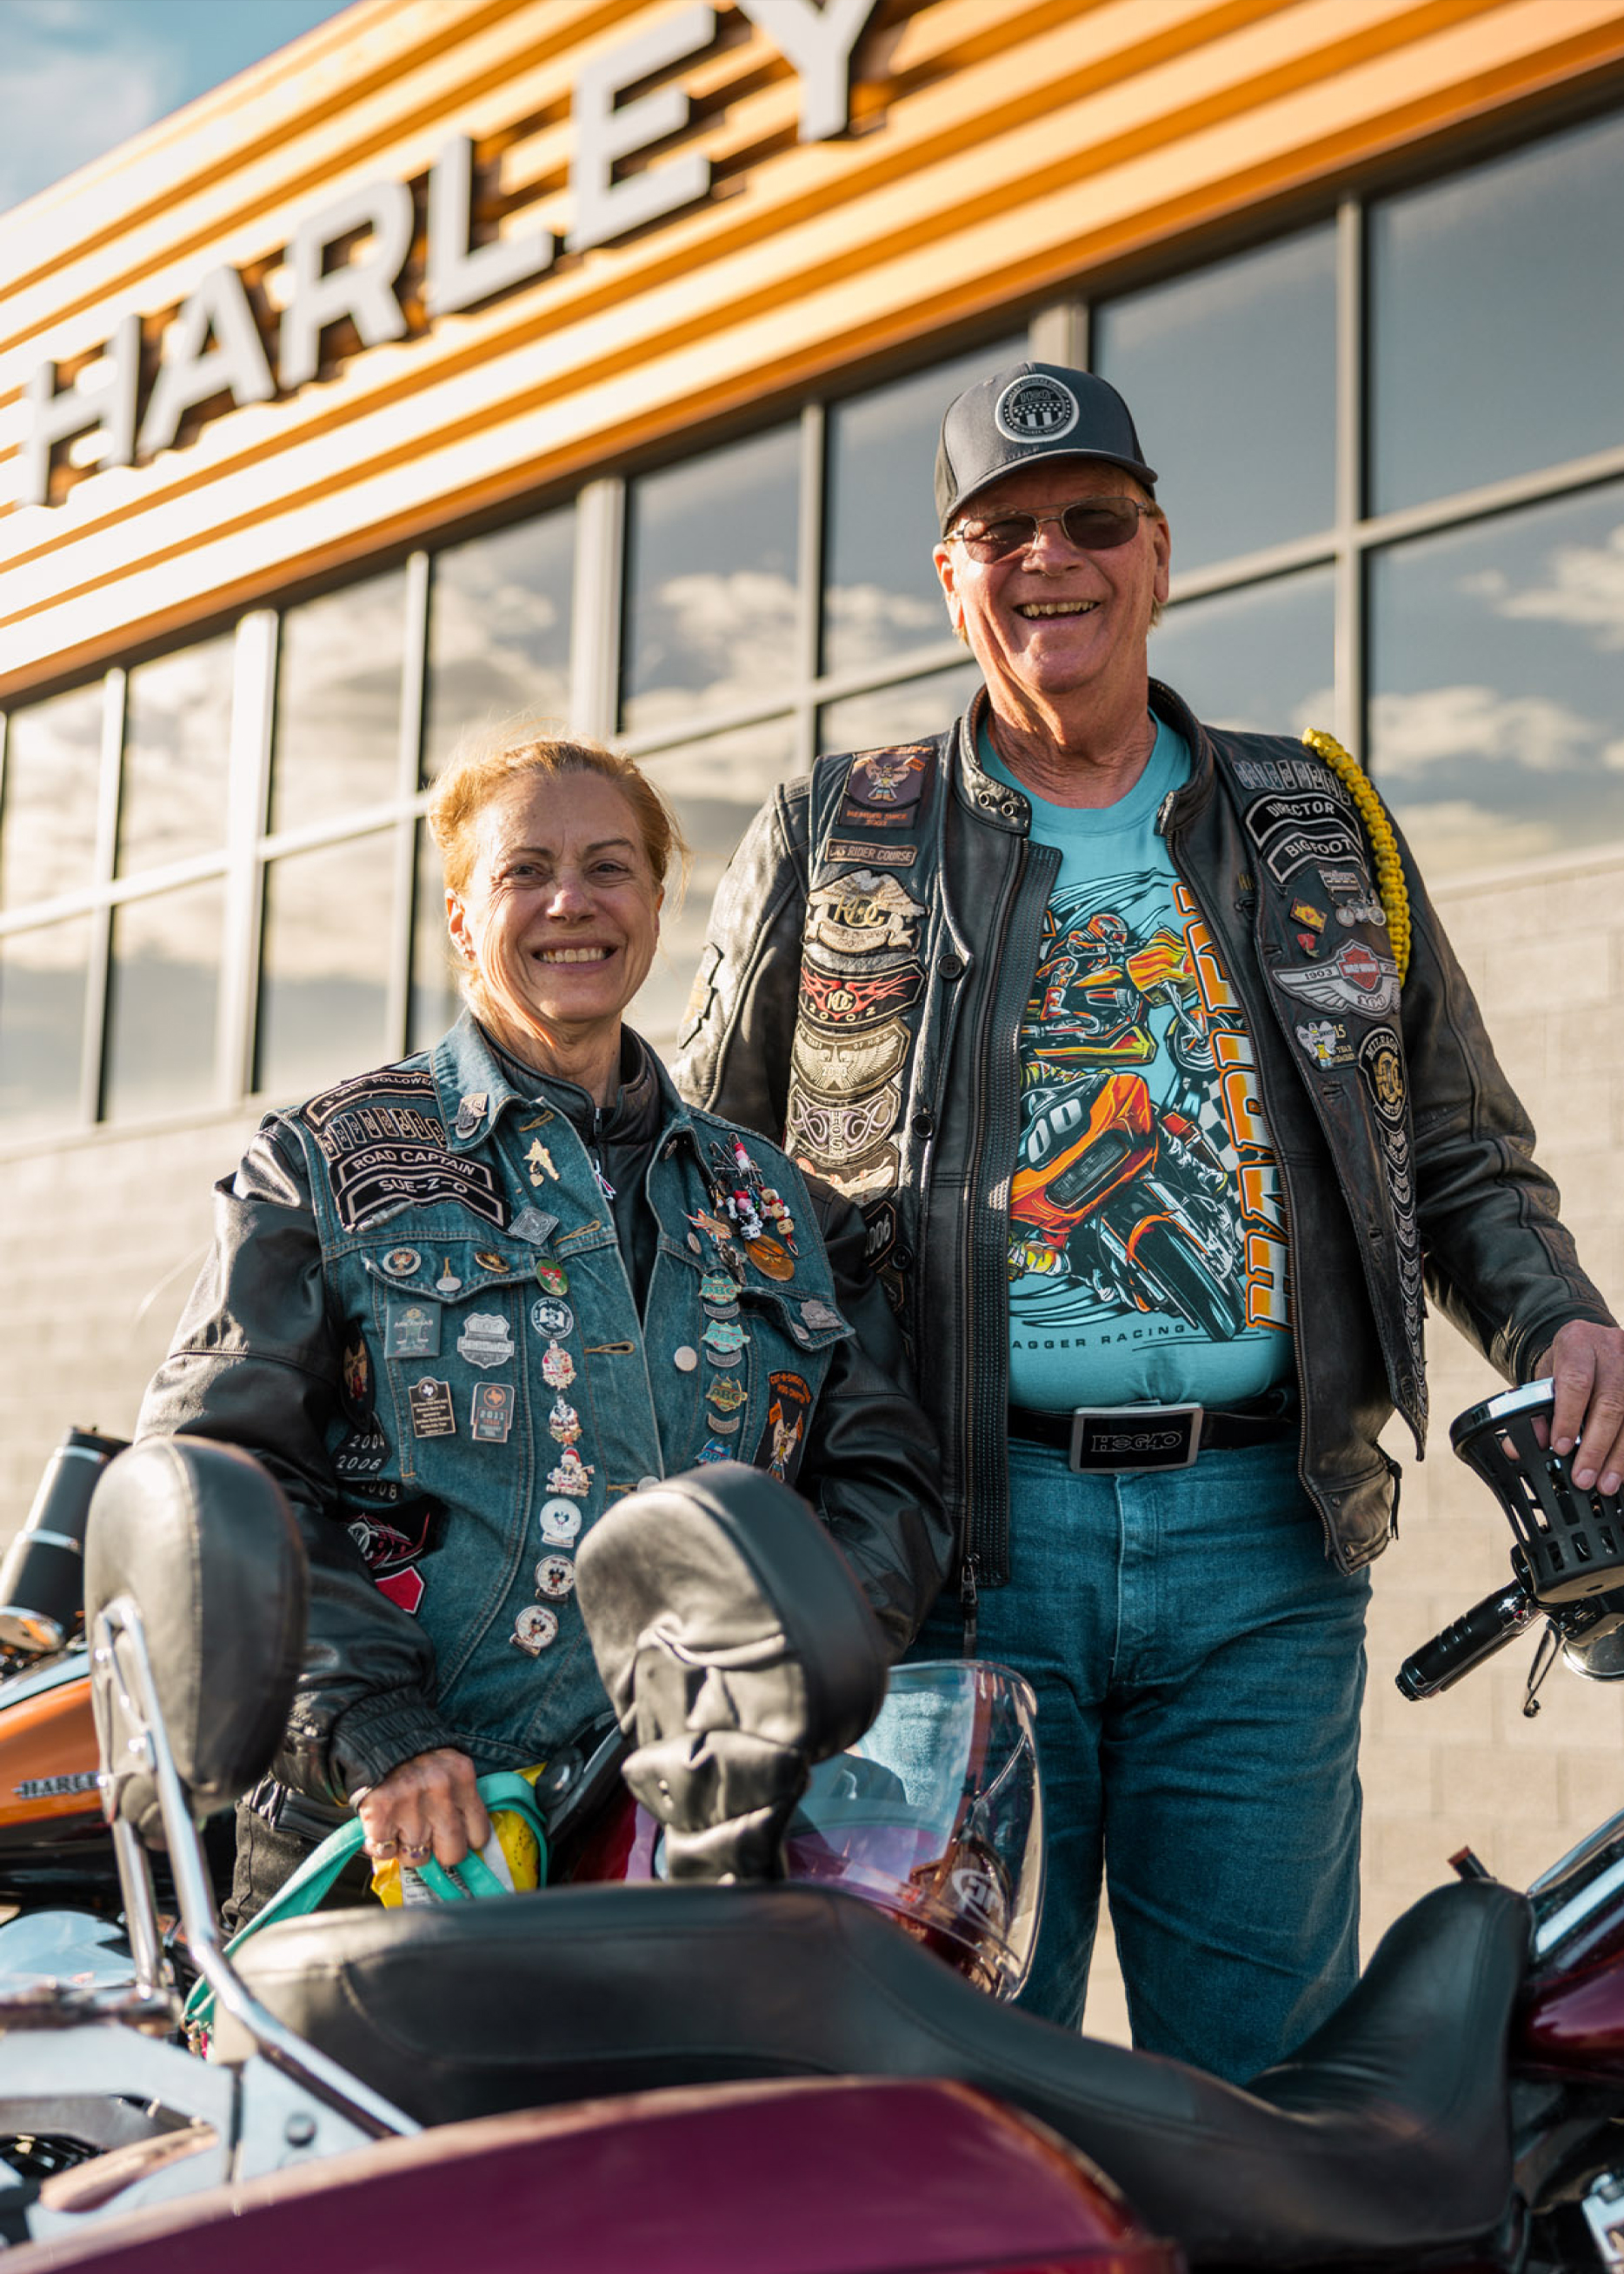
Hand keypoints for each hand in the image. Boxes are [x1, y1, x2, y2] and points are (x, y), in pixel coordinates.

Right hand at [352, 1748, 488, 1870]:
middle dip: (440, 1853)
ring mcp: (411, 1806)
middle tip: (429, 1842)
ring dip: (407, 1848)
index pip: (479, 1833)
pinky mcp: (381, 1815)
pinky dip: (381, 1846)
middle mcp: (441, 1793)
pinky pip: (386, 1852)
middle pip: (452, 1853)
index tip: (457, 1840)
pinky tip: (382, 1829)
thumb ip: (457, 1798)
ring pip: (418, 1857)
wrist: (373, 1732)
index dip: (466, 1842)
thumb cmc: (413, 1754)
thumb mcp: (447, 1766)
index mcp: (462, 1778)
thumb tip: (463, 1840)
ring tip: (401, 1828)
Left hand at [1535, 1322, 1623, 1495]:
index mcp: (1578, 1341)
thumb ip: (1535, 1411)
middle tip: (1583, 1477)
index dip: (1568, 1418)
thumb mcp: (1546, 1380)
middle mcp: (1613, 1347)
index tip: (1559, 1448)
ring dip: (1618, 1455)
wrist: (1590, 1345)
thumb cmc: (1566, 1365)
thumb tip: (1518, 1448)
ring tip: (1605, 1484)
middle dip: (1596, 1446)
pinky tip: (1620, 1471)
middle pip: (1610, 1402)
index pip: (1575, 1382)